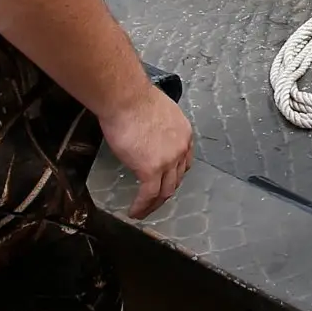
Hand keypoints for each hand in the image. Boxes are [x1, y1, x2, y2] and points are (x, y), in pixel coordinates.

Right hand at [97, 85, 191, 219]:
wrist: (126, 99)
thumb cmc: (134, 99)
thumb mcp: (156, 113)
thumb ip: (157, 128)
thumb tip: (146, 134)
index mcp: (184, 133)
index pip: (184, 160)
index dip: (175, 173)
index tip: (165, 180)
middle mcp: (181, 148)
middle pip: (177, 178)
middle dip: (166, 191)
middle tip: (154, 201)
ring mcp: (169, 161)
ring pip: (165, 191)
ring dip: (154, 204)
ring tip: (143, 212)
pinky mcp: (151, 170)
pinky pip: (148, 194)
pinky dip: (142, 206)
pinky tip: (134, 211)